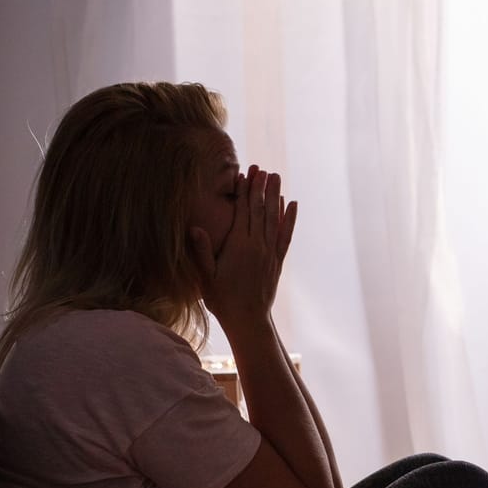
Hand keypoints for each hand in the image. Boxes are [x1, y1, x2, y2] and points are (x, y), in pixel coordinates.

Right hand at [189, 165, 297, 331]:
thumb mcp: (206, 277)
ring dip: (275, 196)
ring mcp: (270, 252)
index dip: (243, 192)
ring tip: (275, 176)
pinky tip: (292, 204)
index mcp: (239, 246)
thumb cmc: (223, 300)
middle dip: (260, 187)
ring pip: (274, 218)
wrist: (248, 320)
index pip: (242, 212)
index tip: (244, 174)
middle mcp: (257, 246)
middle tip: (260, 167)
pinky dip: (289, 218)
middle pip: (259, 210)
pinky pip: (285, 235)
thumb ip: (202, 252)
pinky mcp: (277, 261)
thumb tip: (195, 227)